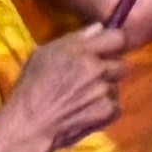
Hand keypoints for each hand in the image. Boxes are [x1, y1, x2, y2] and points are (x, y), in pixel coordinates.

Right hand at [0, 27, 123, 151]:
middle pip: (121, 64)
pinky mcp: (108, 111)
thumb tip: (99, 28)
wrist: (30, 124)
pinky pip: (115, 106)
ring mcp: (104, 90)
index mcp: (80, 50)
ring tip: (83, 100)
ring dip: (104, 92)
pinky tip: (87, 113)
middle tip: (91, 80)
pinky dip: (104, 111)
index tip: (107, 52)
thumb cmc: (31, 87)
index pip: (117, 37)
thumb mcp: (43, 55)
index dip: (113, 44)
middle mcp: (96, 67)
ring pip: (115, 87)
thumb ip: (74, 39)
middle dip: (109, 71)